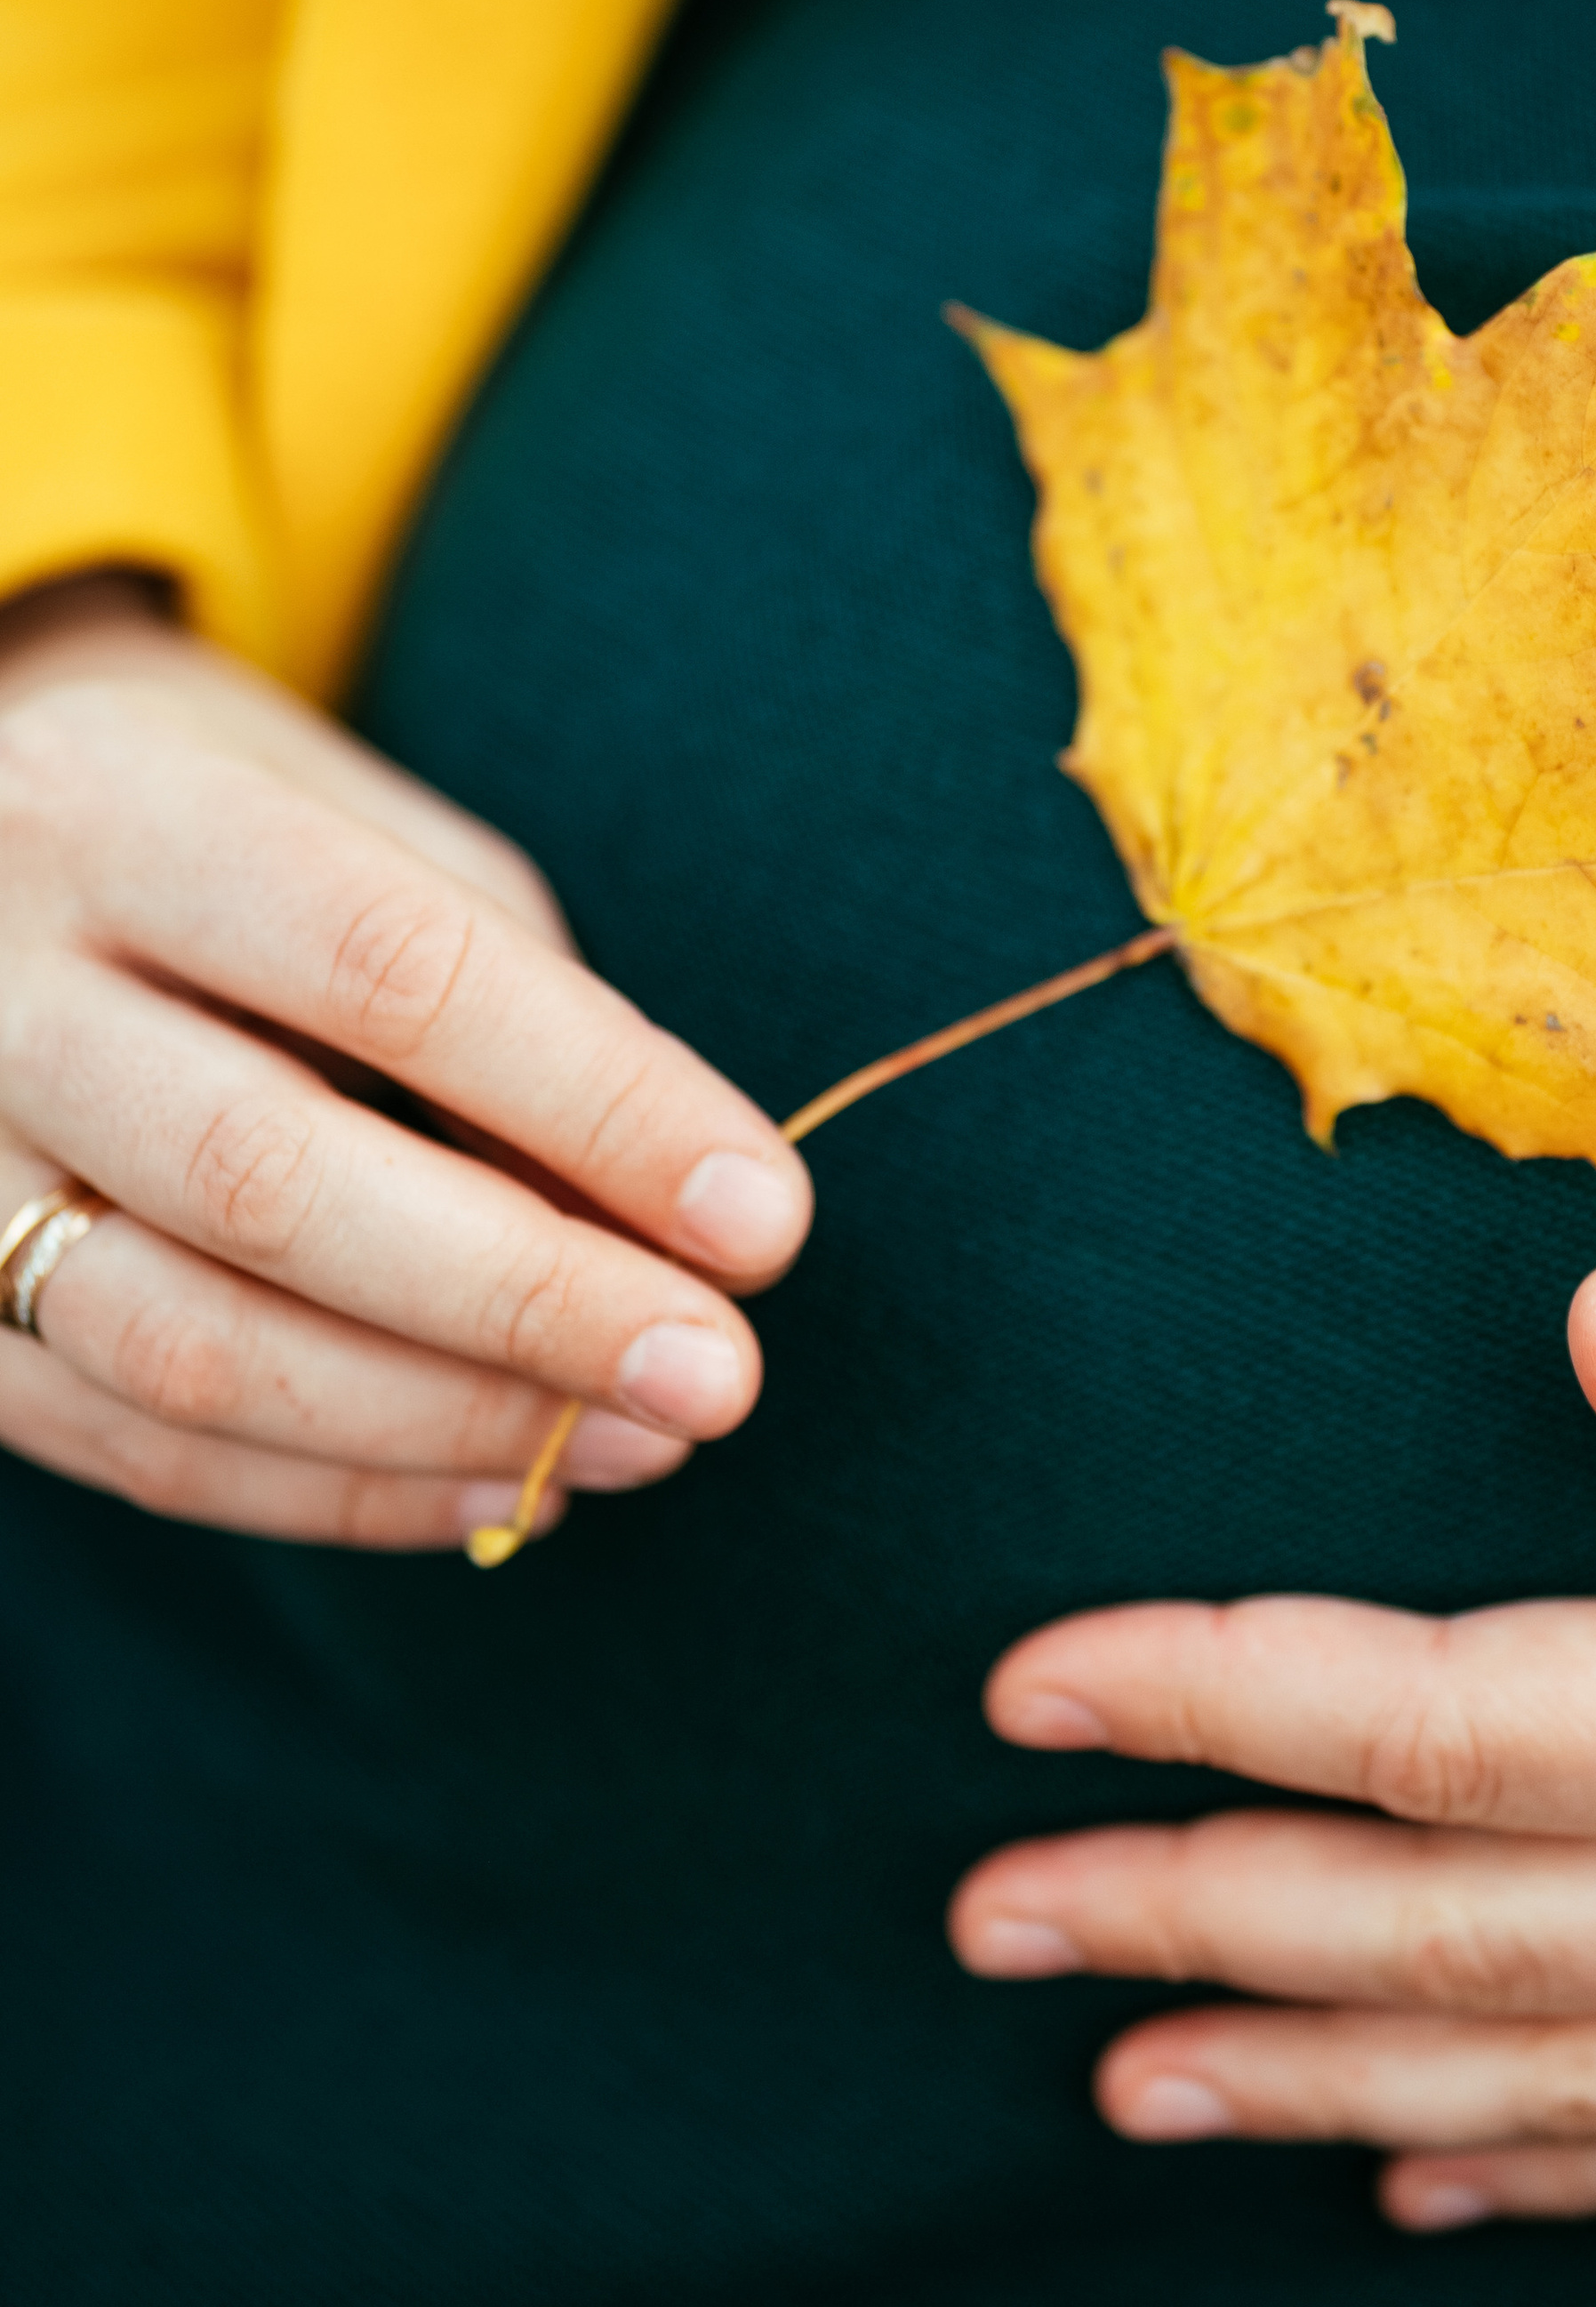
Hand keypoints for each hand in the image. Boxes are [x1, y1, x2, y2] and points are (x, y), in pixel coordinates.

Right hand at [0, 577, 808, 1546]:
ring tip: (641, 1441)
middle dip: (528, 1300)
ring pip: (185, 1348)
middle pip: (269, 1178)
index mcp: (119, 816)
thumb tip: (671, 1211)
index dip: (594, 1104)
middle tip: (722, 1376)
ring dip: (446, 1422)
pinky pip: (131, 1448)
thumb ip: (505, 990)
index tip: (765, 1216)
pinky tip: (504, 1483)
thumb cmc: (221, 834)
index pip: (386, 968)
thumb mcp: (351, 824)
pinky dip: (338, 1491)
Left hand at [953, 1254, 1595, 2219]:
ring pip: (1556, 2081)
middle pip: (1449, 1936)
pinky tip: (1441, 2196)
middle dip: (1197, 1923)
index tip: (1030, 1690)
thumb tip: (1594, 1340)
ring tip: (1134, 2091)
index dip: (1221, 1703)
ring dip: (1326, 2085)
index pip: (1446, 1734)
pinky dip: (1556, 2179)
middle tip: (985, 1922)